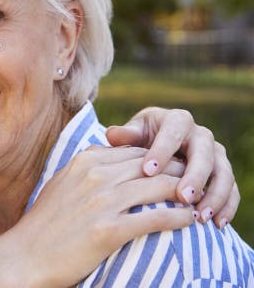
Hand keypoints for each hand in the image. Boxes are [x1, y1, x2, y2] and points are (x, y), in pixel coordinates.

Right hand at [0, 147, 196, 287]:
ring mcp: (102, 202)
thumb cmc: (44, 224)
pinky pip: (155, 218)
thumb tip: (105, 154)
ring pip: (157, 186)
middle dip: (178, 169)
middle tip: (195, 179)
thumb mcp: (61, 183)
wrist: (25, 255)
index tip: (174, 165)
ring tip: (198, 198)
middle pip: (150, 164)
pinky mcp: (109, 230)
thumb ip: (85, 168)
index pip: (133, 150)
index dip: (159, 156)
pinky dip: (178, 218)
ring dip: (185, 191)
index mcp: (84, 162)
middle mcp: (94, 176)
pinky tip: (189, 220)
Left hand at [106, 106, 238, 226]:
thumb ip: (125, 135)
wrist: (159, 150)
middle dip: (194, 175)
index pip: (172, 132)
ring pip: (223, 172)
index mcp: (177, 120)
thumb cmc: (141, 140)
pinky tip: (217, 225)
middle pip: (204, 152)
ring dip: (215, 195)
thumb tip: (112, 134)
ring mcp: (216, 155)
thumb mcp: (133, 134)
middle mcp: (201, 135)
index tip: (148, 171)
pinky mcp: (224, 174)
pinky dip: (228, 207)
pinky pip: (232, 190)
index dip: (161, 151)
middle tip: (183, 197)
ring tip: (201, 216)